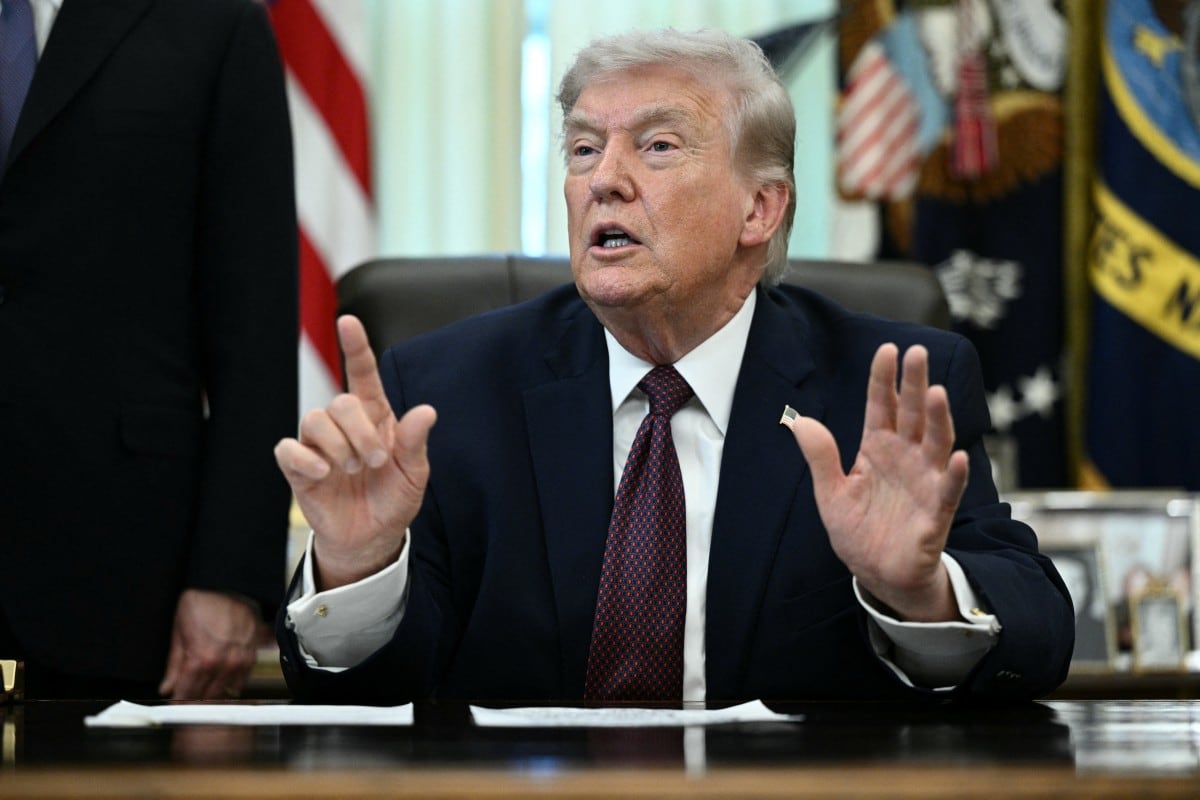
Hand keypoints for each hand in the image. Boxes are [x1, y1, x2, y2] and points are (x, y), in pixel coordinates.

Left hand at [159, 589, 261, 699]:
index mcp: (201, 660)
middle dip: (194, 699)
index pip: (187, 694)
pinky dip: (230, 683)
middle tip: (186, 696)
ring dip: (212, 693)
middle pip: (206, 696)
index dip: (178, 702)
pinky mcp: (252, 655)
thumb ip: (174, 663)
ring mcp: (240, 660)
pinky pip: (242, 680)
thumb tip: (167, 686)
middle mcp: (223, 664)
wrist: (229, 583)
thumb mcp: (179, 631)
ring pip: (225, 691)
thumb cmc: (202, 601)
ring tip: (203, 689)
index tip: (175, 703)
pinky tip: (221, 678)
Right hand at [274, 315, 436, 589]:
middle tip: (375, 460)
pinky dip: (305, 458)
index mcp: (375, 417)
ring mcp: (319, 444)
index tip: (348, 321)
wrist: (372, 537)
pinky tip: (323, 473)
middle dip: (360, 431)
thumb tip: (426, 412)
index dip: (356, 347)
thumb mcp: (414, 473)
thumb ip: (414, 443)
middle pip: (341, 402)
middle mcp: (345, 425)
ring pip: (315, 419)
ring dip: (338, 446)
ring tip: (353, 470)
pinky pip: (288, 448)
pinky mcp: (299, 467)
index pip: (363, 374)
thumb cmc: (393, 498)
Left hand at [784, 344, 968, 621]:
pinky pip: (947, 491)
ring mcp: (924, 483)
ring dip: (937, 420)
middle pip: (912, 415)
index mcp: (878, 449)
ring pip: (935, 444)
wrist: (877, 575)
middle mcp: (906, 459)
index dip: (884, 380)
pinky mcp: (935, 513)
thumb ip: (821, 457)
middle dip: (915, 385)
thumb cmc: (858, 531)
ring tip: (936, 393)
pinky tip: (955, 457)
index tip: (887, 350)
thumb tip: (799, 421)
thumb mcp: (831, 493)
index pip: (881, 407)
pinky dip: (952, 475)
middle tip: (918, 353)